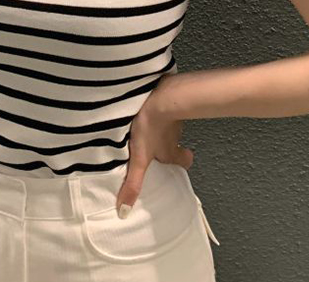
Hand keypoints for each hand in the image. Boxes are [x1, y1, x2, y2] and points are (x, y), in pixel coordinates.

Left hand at [115, 80, 193, 216]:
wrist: (160, 96)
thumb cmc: (151, 129)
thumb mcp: (139, 158)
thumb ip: (133, 183)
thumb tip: (124, 212)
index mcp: (170, 151)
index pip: (184, 161)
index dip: (182, 162)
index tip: (178, 162)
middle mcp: (175, 136)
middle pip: (177, 143)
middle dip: (170, 145)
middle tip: (158, 145)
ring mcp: (173, 117)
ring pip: (171, 126)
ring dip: (162, 127)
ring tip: (147, 126)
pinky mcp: (167, 100)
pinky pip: (165, 108)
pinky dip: (158, 110)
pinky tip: (146, 108)